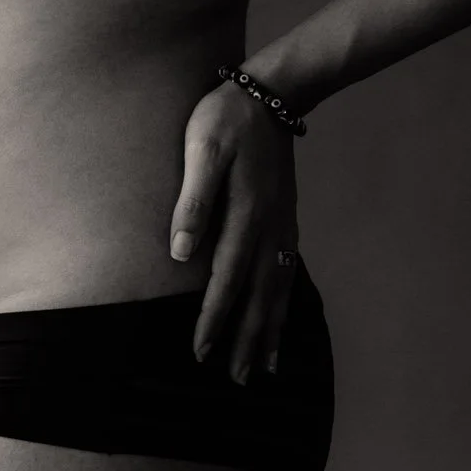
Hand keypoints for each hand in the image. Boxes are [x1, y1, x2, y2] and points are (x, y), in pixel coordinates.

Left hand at [170, 80, 301, 380]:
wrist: (272, 92)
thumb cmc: (226, 117)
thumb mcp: (202, 147)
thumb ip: (192, 198)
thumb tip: (180, 252)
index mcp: (244, 212)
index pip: (225, 277)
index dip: (213, 317)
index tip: (201, 352)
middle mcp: (269, 226)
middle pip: (257, 294)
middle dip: (245, 338)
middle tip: (236, 379)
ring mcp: (282, 224)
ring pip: (278, 288)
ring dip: (269, 329)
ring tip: (264, 368)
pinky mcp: (287, 218)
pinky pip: (289, 270)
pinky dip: (286, 302)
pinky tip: (282, 319)